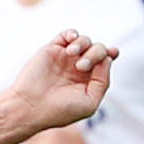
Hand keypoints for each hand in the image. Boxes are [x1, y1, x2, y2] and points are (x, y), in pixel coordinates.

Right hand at [0, 31, 116, 135]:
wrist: (30, 107)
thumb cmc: (59, 110)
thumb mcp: (90, 102)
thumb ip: (103, 81)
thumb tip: (108, 58)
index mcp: (89, 80)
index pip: (105, 62)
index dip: (111, 54)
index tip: (113, 52)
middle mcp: (78, 68)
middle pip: (98, 49)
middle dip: (95, 53)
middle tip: (81, 66)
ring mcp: (65, 59)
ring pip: (84, 40)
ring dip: (83, 44)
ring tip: (72, 54)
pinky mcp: (52, 50)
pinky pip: (67, 34)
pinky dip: (72, 33)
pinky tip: (71, 41)